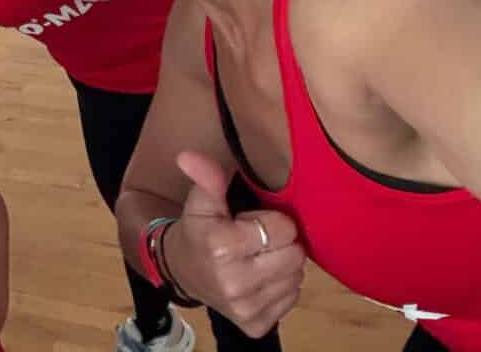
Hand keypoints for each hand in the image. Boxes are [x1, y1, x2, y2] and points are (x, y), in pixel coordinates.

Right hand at [163, 151, 305, 337]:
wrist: (183, 272)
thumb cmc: (198, 232)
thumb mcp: (201, 203)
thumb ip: (206, 178)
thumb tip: (188, 155)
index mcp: (222, 247)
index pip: (283, 228)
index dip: (270, 221)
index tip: (250, 223)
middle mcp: (235, 282)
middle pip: (295, 255)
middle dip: (280, 243)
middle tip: (257, 241)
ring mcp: (247, 308)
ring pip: (297, 277)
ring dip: (283, 266)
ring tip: (258, 259)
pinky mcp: (256, 325)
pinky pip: (292, 299)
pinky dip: (281, 287)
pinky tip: (260, 278)